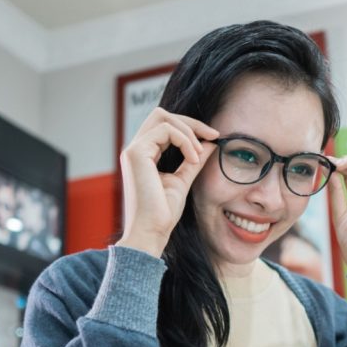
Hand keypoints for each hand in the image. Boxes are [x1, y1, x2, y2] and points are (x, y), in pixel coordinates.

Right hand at [117, 107, 217, 256]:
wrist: (151, 232)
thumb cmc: (162, 213)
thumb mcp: (183, 181)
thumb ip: (193, 161)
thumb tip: (209, 144)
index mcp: (144, 155)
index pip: (165, 126)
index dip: (190, 127)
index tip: (214, 138)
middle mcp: (135, 149)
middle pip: (161, 114)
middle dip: (190, 122)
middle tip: (212, 135)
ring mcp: (133, 149)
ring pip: (163, 117)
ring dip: (189, 131)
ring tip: (199, 153)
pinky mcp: (136, 153)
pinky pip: (165, 130)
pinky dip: (184, 141)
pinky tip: (193, 158)